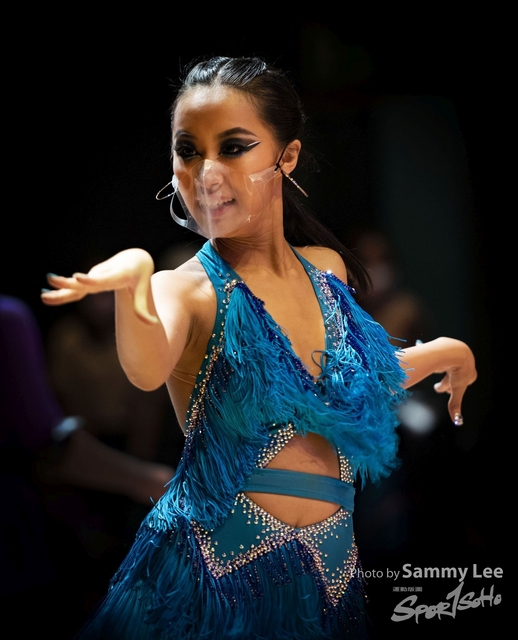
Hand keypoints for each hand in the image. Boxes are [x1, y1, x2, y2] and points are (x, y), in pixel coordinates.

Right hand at [41, 249, 158, 324]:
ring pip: (76, 286)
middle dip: (67, 283)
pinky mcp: (90, 281)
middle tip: (51, 281)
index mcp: (116, 275)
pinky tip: (46, 297)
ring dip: (60, 290)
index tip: (78, 277)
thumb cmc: (140, 274)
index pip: (102, 279)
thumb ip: (143, 308)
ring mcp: (94, 277)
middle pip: (83, 282)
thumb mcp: (143, 289)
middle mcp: (102, 275)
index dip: (90, 280)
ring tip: (43, 296)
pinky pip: (75, 289)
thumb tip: (153, 324)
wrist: (134, 259)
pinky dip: (62, 294)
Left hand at [433, 341, 476, 425]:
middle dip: (446, 382)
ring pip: (447, 364)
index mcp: (470, 372)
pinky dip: (435, 357)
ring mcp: (456, 353)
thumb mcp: (456, 389)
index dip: (453, 388)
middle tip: (437, 388)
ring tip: (433, 372)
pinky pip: (440, 353)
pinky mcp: (447, 346)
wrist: (452, 351)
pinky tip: (430, 359)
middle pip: (454, 375)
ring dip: (441, 369)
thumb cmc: (457, 370)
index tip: (445, 391)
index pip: (463, 383)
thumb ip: (455, 404)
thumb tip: (457, 421)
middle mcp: (464, 362)